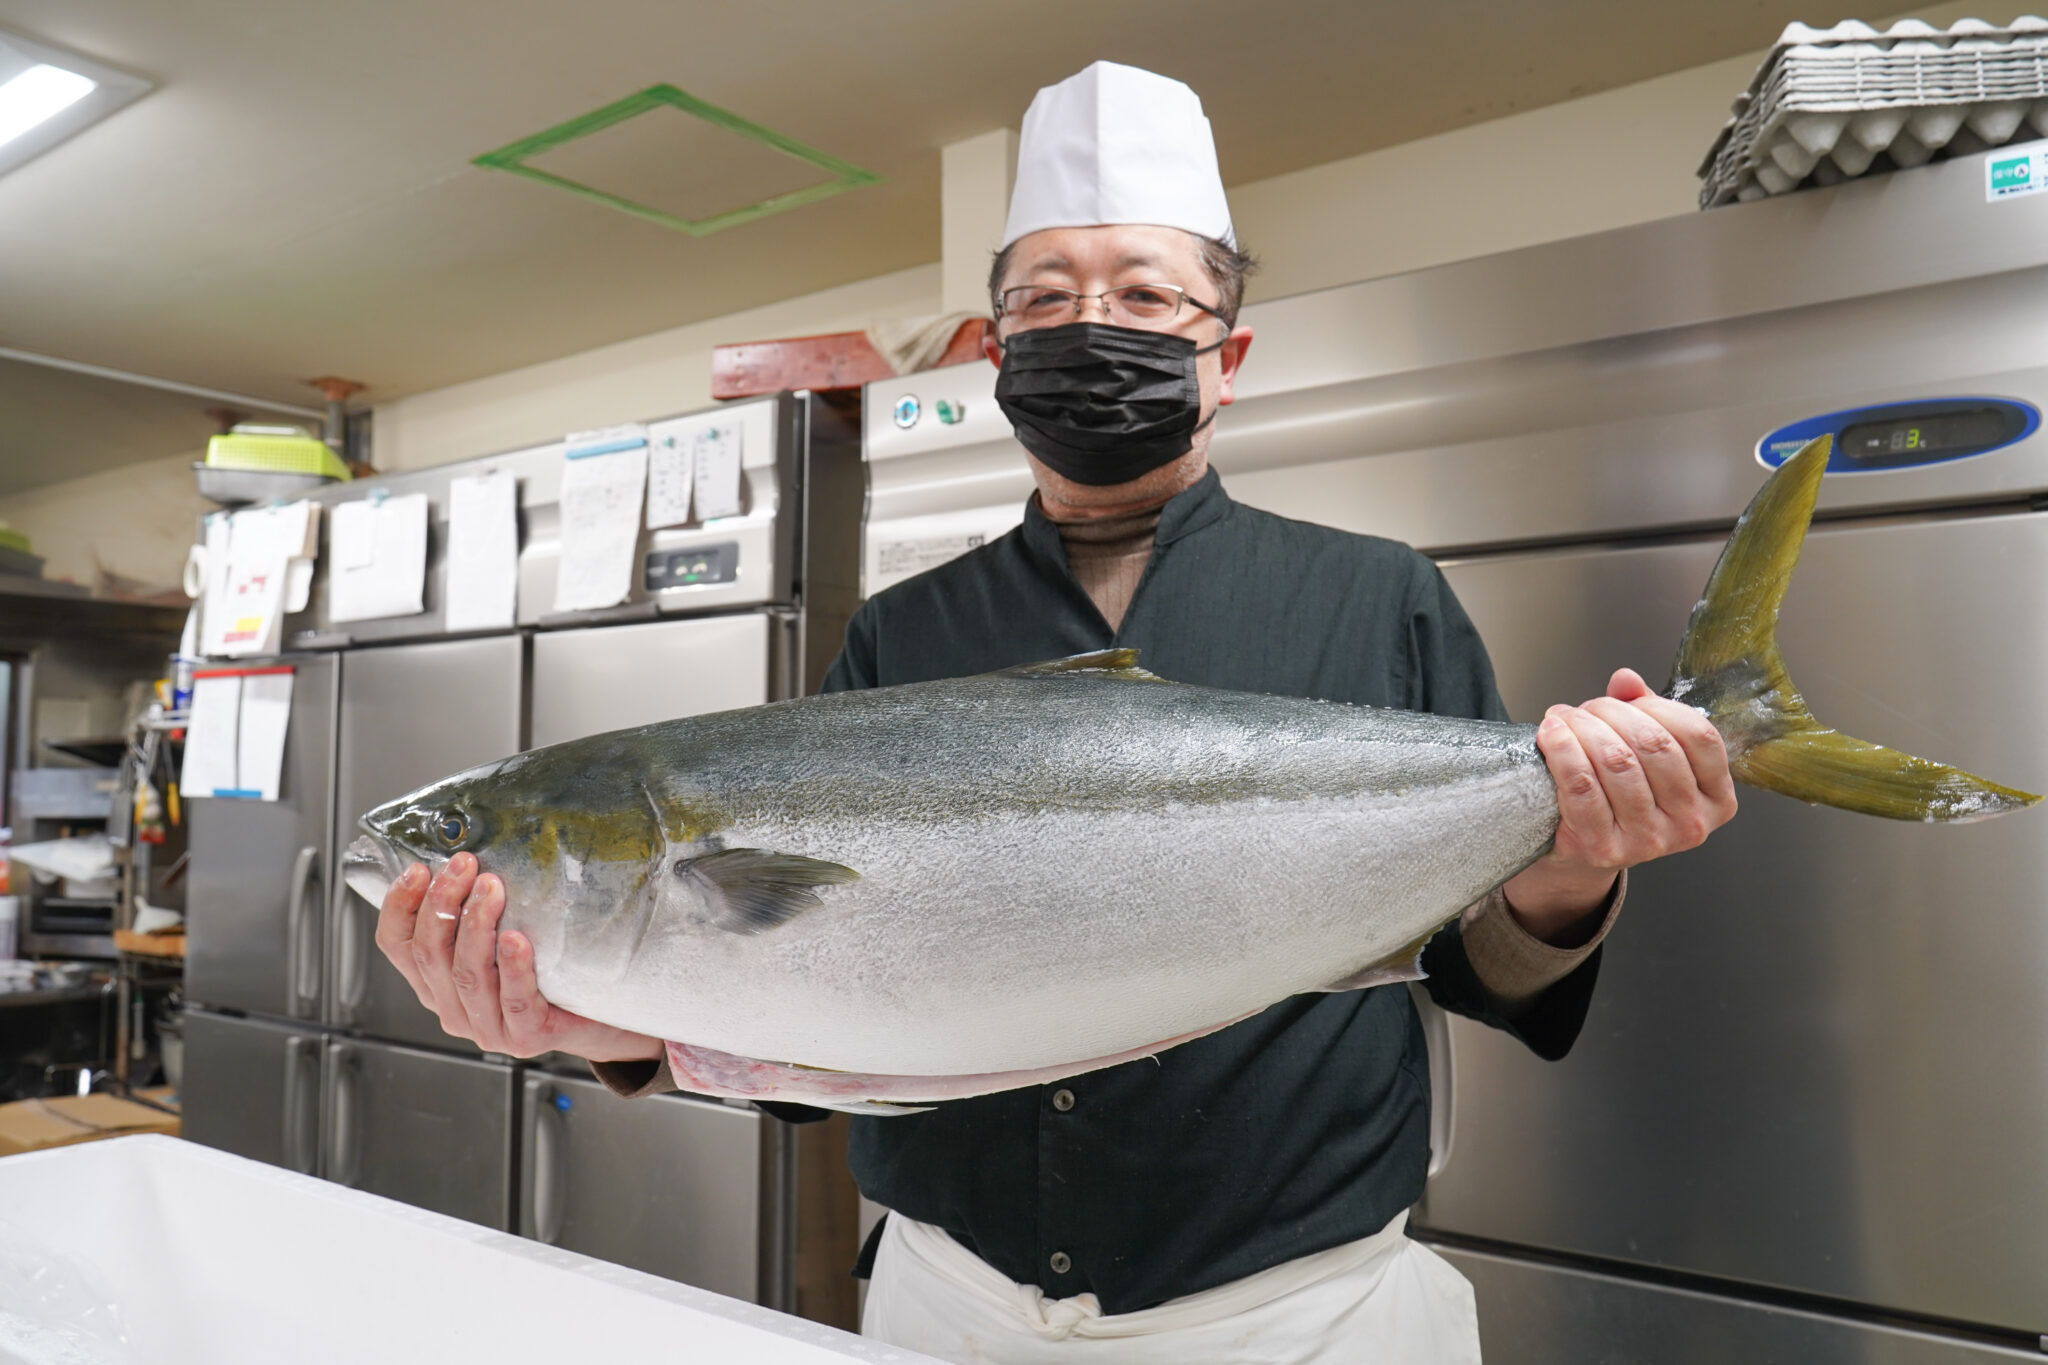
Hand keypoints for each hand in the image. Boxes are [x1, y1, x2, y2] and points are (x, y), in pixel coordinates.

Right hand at [373, 852, 661, 1062]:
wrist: (599, 1017)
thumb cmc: (548, 970)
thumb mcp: (501, 936)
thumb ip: (478, 911)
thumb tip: (469, 857)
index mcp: (437, 983)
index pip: (397, 946)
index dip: (399, 906)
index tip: (417, 868)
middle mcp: (454, 1007)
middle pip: (430, 955)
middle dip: (443, 903)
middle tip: (465, 865)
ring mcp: (488, 1027)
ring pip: (468, 974)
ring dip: (476, 925)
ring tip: (492, 887)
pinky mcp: (526, 1037)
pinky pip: (515, 999)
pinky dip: (513, 967)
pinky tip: (517, 939)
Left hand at [1503, 667, 1738, 941]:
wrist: (1584, 847)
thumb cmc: (1621, 793)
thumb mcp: (1646, 752)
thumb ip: (1643, 711)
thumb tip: (1626, 680)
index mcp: (1716, 799)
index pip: (1698, 735)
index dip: (1657, 706)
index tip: (1625, 699)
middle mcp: (1689, 824)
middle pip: (1654, 745)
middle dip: (1612, 713)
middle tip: (1587, 709)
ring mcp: (1648, 841)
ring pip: (1617, 762)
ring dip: (1583, 727)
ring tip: (1564, 719)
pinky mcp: (1602, 848)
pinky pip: (1581, 787)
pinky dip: (1562, 751)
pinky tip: (1551, 734)